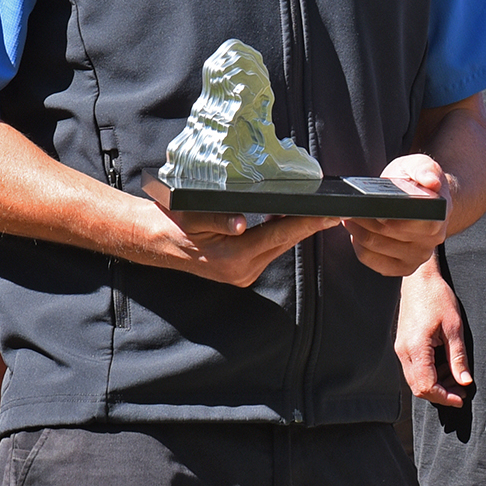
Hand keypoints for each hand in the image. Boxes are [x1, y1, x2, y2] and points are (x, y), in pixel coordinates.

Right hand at [140, 202, 337, 288]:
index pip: (279, 235)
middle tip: (331, 210)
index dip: (307, 223)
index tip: (330, 215)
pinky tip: (283, 221)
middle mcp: (242, 270)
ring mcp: (242, 274)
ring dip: (292, 231)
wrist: (155, 242)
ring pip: (277, 248)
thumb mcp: (194, 214)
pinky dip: (276, 236)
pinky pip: (267, 251)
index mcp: (233, 256)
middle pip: (283, 243)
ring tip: (313, 213)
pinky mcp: (241, 273)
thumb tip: (240, 223)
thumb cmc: (173, 223)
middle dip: (307, 226)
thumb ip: (219, 217)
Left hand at [345, 154, 457, 277]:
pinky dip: (360, 248)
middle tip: (349, 207)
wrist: (425, 201)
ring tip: (350, 217)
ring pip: (375, 248)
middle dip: (362, 219)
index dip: (381, 213)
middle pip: (385, 233)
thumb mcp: (421, 165)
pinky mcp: (404, 268)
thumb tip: (432, 182)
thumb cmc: (419, 183)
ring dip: (357, 232)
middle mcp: (431, 241)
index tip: (366, 203)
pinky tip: (358, 234)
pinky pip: (373, 262)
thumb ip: (426, 170)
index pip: (404, 221)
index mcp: (437, 217)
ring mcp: (418, 257)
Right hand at [399, 263, 472, 406]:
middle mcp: (403, 351)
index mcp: (416, 348)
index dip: (444, 397)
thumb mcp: (454, 327)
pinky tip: (445, 366)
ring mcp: (401, 349)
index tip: (461, 398)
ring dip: (436, 384)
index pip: (426, 386)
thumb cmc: (437, 298)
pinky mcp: (403, 345)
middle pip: (418, 387)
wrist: (419, 280)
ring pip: (415, 380)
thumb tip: (465, 382)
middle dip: (441, 394)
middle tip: (462, 391)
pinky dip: (430, 374)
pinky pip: (414, 368)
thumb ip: (458, 357)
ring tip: (457, 378)